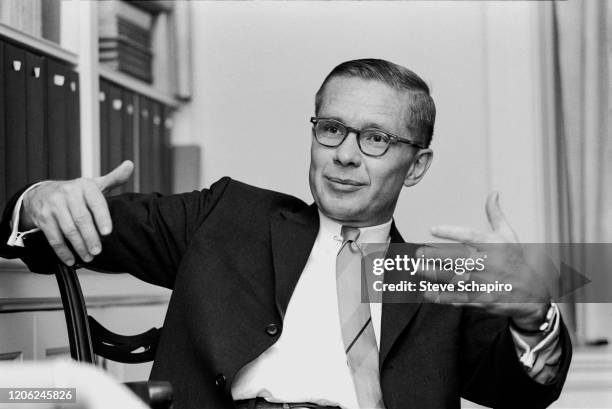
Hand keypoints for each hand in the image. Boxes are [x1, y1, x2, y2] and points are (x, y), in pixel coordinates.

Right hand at [21, 160, 133, 265]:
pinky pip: (53, 237)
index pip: (95, 202)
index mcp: (84, 186)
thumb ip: (114, 178)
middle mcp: (68, 194)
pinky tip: (71, 259)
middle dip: (90, 237)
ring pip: (68, 229)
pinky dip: (62, 251)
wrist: (41, 193)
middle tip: (98, 251)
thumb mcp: (94, 184)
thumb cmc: (75, 192)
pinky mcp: (43, 218)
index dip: (102, 217)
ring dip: (79, 246)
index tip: (107, 232)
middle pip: (81, 219)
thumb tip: (130, 165)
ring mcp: (54, 206)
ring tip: (88, 257)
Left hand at [417, 192, 551, 330]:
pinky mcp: (483, 299)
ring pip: (454, 277)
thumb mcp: (509, 236)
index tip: (432, 229)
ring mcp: (486, 282)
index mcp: (494, 245)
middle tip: (418, 253)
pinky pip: (459, 297)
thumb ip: (496, 215)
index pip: (469, 236)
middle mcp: (489, 263)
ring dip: (434, 274)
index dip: (450, 232)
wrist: (533, 294)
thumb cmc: (516, 260)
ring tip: (417, 269)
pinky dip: (442, 296)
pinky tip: (427, 293)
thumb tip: (493, 193)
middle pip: (457, 258)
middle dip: (435, 256)